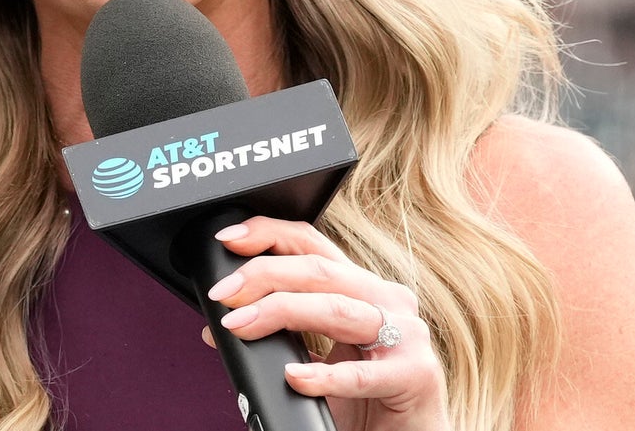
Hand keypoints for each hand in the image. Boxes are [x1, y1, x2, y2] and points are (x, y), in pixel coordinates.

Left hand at [200, 216, 449, 430]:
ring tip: (241, 325)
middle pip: (320, 271)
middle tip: (224, 294)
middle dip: (264, 275)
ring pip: (336, 308)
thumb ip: (280, 337)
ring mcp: (406, 336)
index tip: (229, 240)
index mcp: (365, 290)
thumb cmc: (366, 400)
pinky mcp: (414, 376)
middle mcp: (388, 302)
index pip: (315, 245)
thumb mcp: (316, 360)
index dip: (270, 234)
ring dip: (281, 312)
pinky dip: (323, 376)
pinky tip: (295, 377)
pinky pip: (361, 374)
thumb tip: (220, 325)